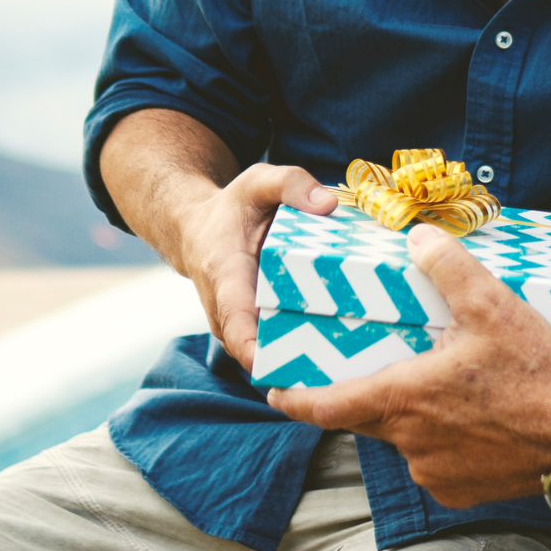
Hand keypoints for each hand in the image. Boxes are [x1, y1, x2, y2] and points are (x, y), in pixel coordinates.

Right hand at [174, 163, 334, 370]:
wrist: (199, 232)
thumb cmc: (232, 208)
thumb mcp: (259, 182)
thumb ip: (292, 184)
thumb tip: (328, 205)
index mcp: (226, 277)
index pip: (236, 325)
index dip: (257, 351)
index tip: (287, 368)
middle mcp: (228, 311)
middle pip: (260, 349)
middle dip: (298, 359)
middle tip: (346, 358)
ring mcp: (239, 325)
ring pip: (270, 352)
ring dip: (304, 357)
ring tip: (351, 353)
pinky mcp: (253, 328)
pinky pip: (276, 344)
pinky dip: (304, 345)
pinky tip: (342, 343)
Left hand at [267, 227, 550, 504]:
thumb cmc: (536, 377)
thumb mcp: (494, 308)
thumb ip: (449, 268)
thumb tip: (418, 237)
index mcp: (404, 398)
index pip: (327, 407)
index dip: (296, 399)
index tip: (276, 391)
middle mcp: (409, 443)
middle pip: (367, 418)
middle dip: (369, 393)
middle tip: (389, 365)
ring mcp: (433, 473)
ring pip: (405, 439)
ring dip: (416, 415)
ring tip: (452, 387)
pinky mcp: (459, 492)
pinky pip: (435, 462)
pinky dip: (445, 440)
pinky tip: (477, 418)